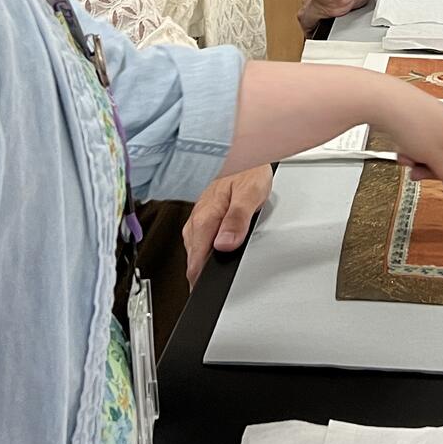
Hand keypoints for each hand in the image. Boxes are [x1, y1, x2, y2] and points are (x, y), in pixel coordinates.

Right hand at [181, 166, 272, 284]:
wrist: (245, 151)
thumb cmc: (248, 169)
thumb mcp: (250, 194)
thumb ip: (237, 220)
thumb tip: (225, 244)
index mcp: (206, 215)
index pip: (196, 257)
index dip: (199, 279)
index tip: (202, 292)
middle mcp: (198, 217)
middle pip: (192, 256)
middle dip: (199, 275)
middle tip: (206, 291)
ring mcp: (199, 215)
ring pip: (194, 248)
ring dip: (200, 262)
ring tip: (207, 278)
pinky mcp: (203, 213)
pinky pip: (198, 238)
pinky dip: (203, 249)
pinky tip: (212, 253)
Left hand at [374, 82, 442, 200]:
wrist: (383, 101)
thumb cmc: (414, 122)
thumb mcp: (437, 158)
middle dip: (437, 172)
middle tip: (422, 172)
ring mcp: (435, 126)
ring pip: (435, 158)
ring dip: (421, 164)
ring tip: (408, 160)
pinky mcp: (418, 125)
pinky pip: (420, 150)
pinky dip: (411, 154)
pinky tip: (400, 149)